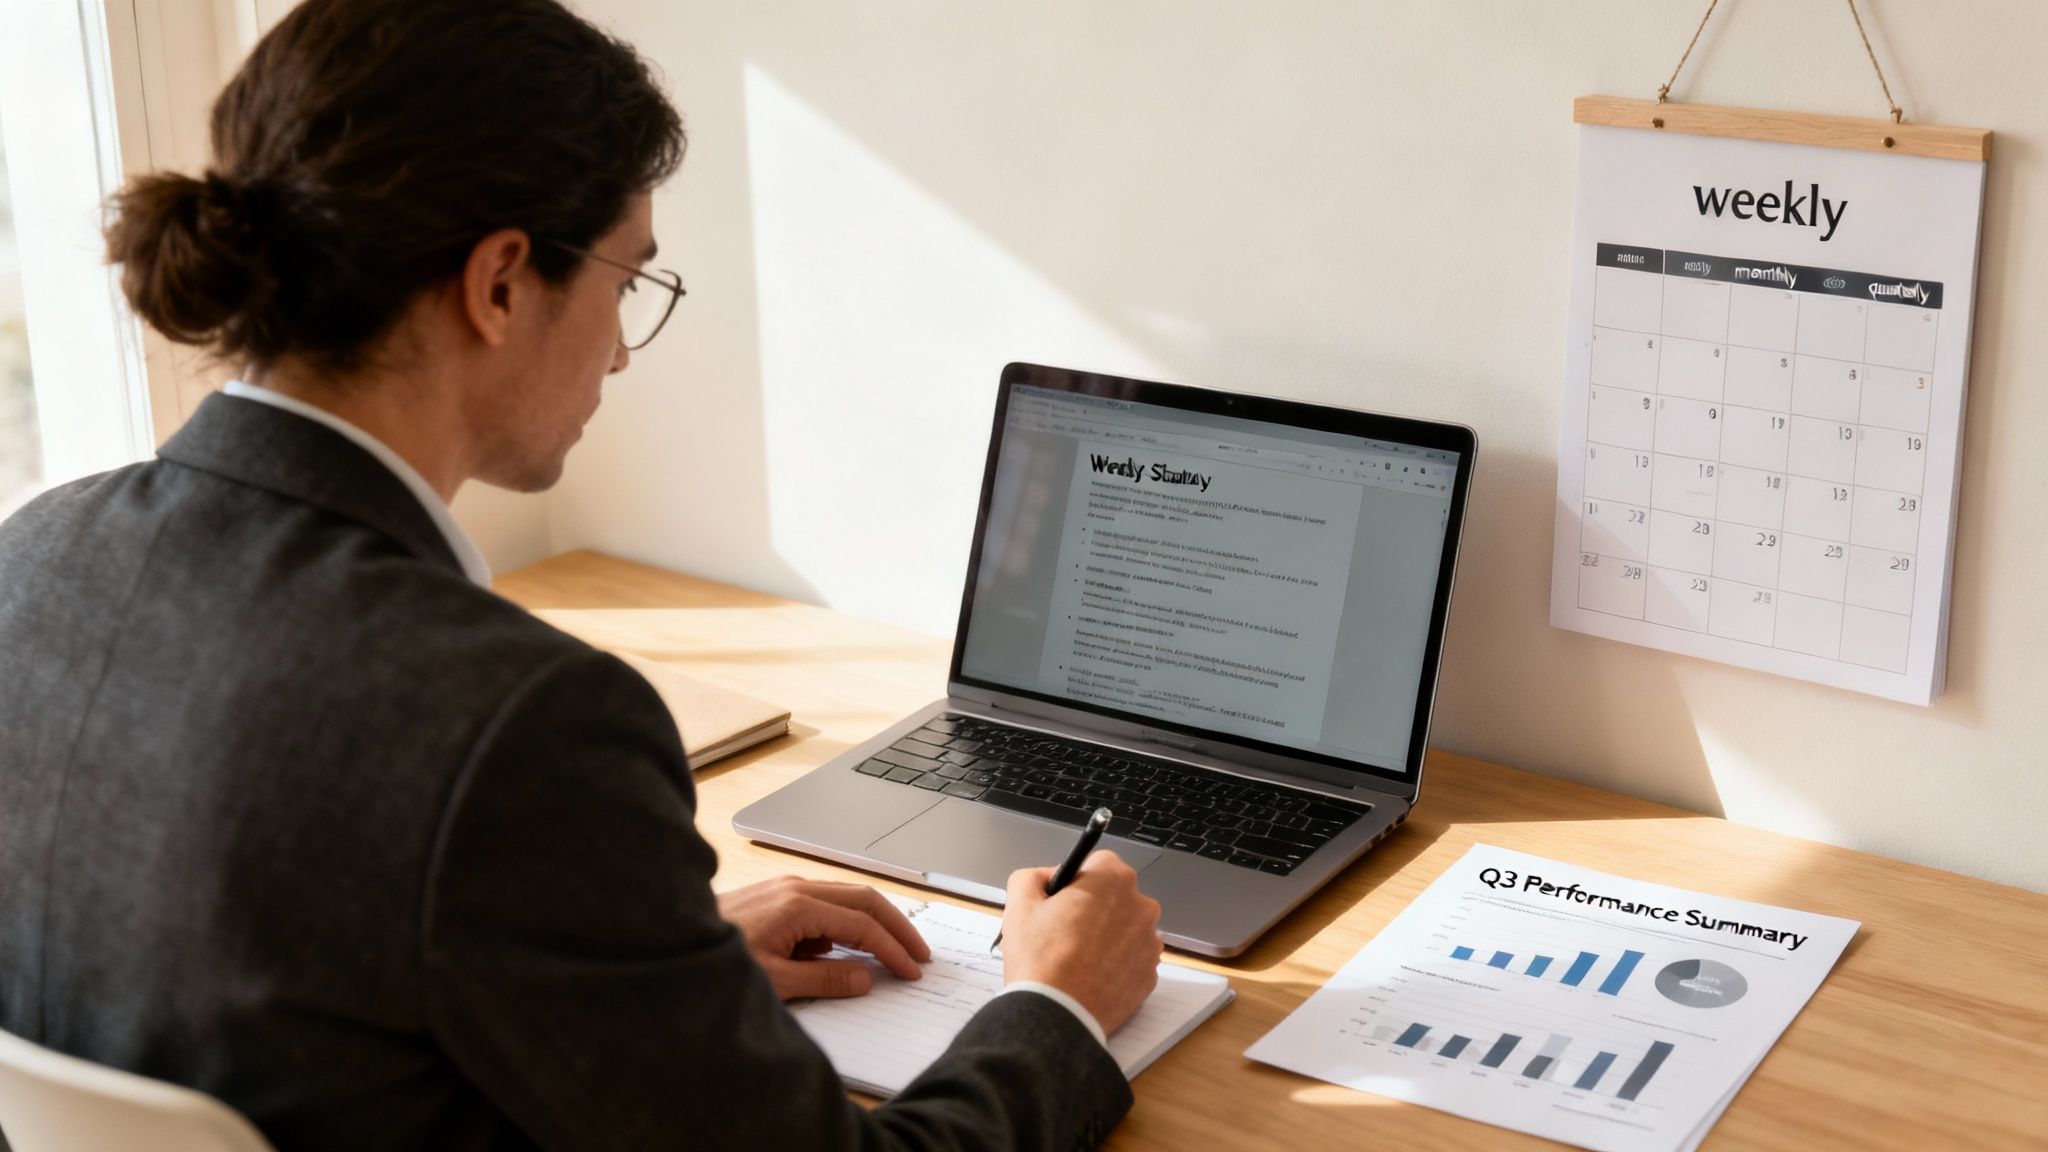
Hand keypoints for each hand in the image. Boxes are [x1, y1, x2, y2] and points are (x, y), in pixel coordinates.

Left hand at [717, 875, 931, 999]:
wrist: (665, 937)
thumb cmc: (712, 958)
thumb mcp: (773, 981)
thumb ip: (823, 978)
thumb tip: (865, 977)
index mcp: (798, 905)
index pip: (862, 924)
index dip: (893, 947)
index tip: (912, 969)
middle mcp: (795, 888)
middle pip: (863, 899)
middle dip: (896, 926)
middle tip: (920, 953)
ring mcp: (785, 890)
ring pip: (845, 900)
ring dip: (872, 925)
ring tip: (892, 953)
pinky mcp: (775, 898)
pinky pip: (823, 907)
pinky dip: (844, 927)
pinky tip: (843, 954)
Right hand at [1000, 850, 1162, 1033]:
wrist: (1056, 1014)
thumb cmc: (1040, 960)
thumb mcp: (1019, 903)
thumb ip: (1031, 876)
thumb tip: (1044, 878)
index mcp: (1113, 879)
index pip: (1097, 863)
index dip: (1074, 881)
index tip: (1060, 900)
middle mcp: (1141, 906)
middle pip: (1114, 896)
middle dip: (1092, 908)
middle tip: (1063, 931)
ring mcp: (1149, 943)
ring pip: (1124, 928)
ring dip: (1105, 936)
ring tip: (1075, 957)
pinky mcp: (1149, 974)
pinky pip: (1130, 959)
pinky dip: (1114, 963)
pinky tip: (1089, 975)